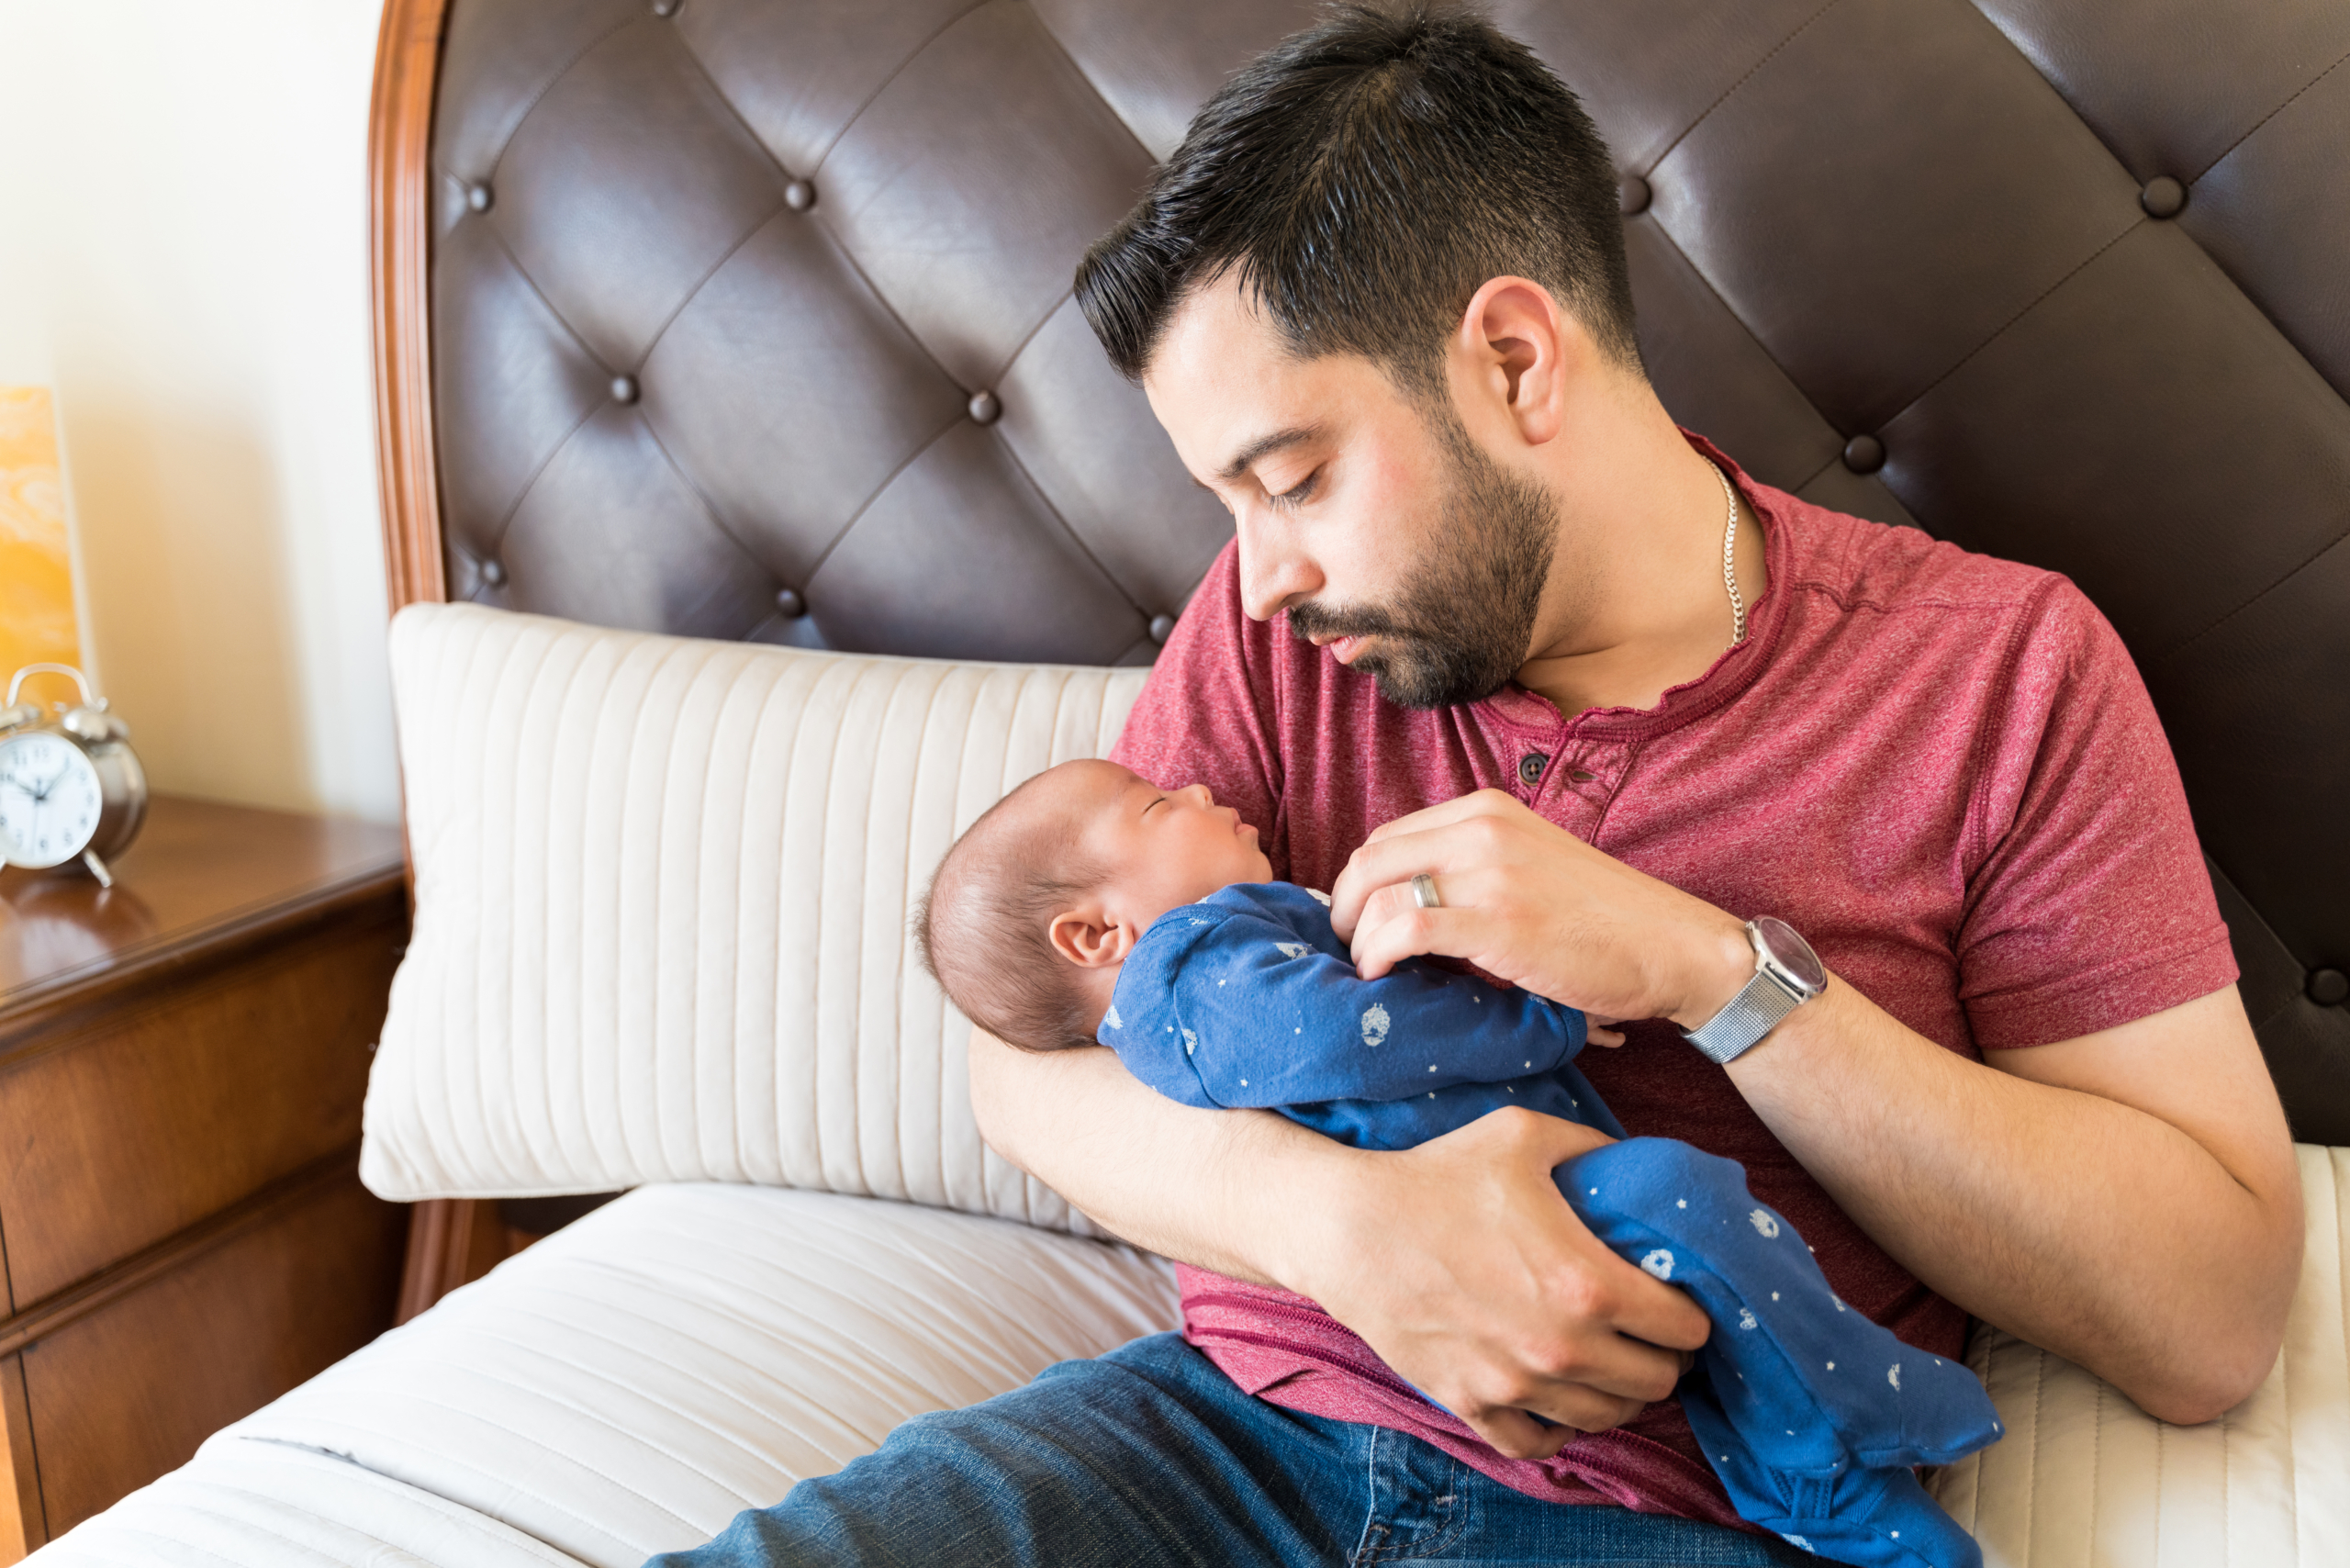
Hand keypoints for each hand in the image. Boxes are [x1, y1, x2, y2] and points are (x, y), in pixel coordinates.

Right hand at [1299, 1107, 1710, 1457]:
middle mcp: (1563, 1348)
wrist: (1348, 1228)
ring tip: (1607, 1358)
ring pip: (1607, 1418)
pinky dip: (1556, 1426)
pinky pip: (1538, 1443)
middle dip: (1663, 1354)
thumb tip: (1639, 1168)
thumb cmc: (1438, 1175)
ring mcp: (1516, 1385)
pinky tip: (1555, 1393)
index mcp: (1591, 1285)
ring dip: (1618, 1390)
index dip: (1691, 1311)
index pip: (1687, 1329)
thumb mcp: (1526, 1137)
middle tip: (1647, 1328)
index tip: (1675, 1295)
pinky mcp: (1473, 1404)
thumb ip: (1597, 1150)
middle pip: (1658, 1382)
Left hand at [1329, 789, 1750, 1029]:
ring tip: (1368, 972)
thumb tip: (1401, 906)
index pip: (1387, 836)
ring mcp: (1490, 872)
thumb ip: (1471, 869)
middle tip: (1347, 950)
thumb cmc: (1603, 919)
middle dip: (1343, 909)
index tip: (1357, 920)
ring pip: (1379, 894)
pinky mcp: (1498, 921)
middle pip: (1370, 860)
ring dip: (1358, 940)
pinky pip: (1407, 928)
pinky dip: (1378, 955)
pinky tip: (1382, 977)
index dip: (1359, 883)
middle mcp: (1482, 828)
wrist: (1671, 946)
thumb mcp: (1529, 867)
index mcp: (1486, 809)